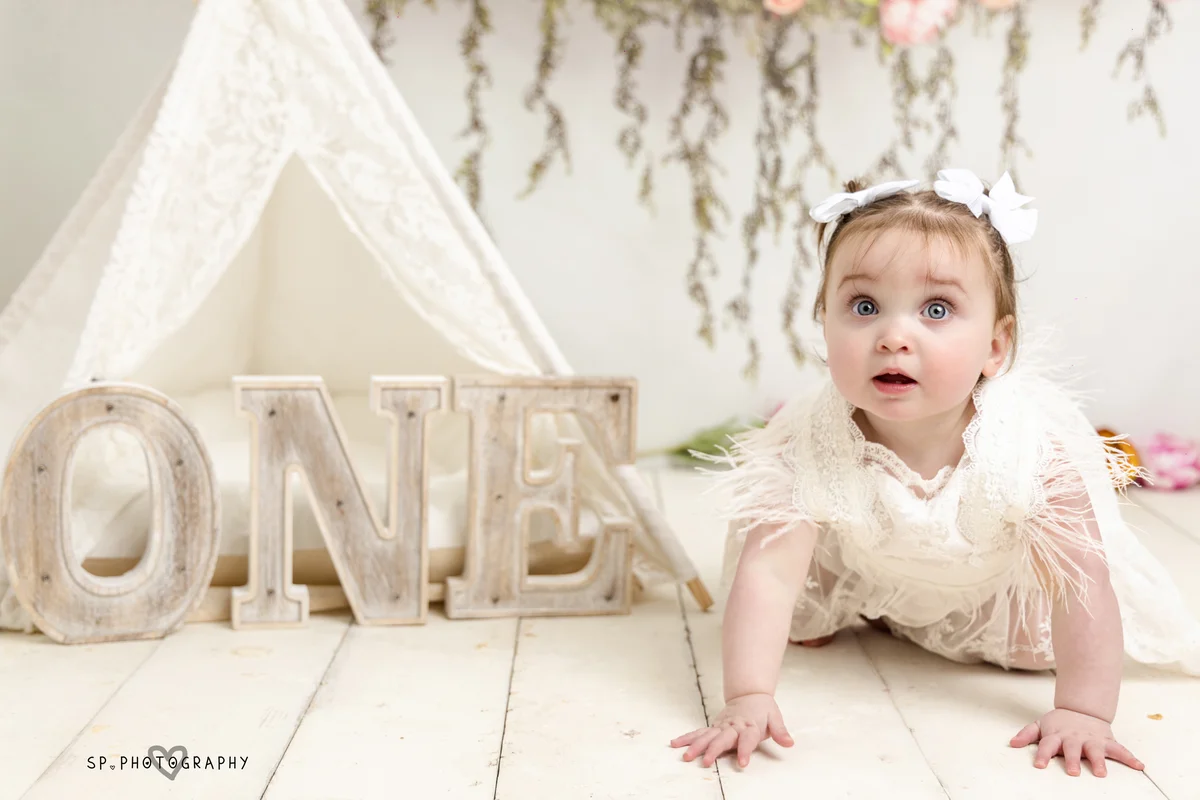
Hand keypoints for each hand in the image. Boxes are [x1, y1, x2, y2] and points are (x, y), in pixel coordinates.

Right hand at [670, 692, 792, 767]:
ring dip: (696, 745)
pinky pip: (699, 733)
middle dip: (713, 750)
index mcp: (749, 725)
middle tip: (704, 762)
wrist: (749, 693)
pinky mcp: (714, 727)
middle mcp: (733, 726)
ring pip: (706, 736)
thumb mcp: (775, 717)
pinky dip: (687, 738)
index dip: (745, 750)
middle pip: (722, 738)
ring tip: (686, 756)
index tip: (742, 763)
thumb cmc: (763, 708)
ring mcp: (721, 726)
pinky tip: (675, 743)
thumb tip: (790, 743)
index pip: (747, 738)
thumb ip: (780, 731)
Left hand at [1010, 707, 1143, 776]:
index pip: (1047, 745)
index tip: (1039, 765)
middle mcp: (1074, 738)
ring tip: (1101, 773)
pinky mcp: (1107, 741)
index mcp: (1057, 735)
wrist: (1082, 708)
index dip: (1042, 755)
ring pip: (1096, 751)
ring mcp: (1091, 740)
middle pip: (1072, 749)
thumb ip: (1028, 734)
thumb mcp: (1041, 725)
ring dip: (1099, 761)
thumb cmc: (1060, 722)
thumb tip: (1012, 743)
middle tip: (1072, 772)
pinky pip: (1120, 749)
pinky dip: (1130, 757)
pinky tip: (1139, 766)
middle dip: (1071, 760)